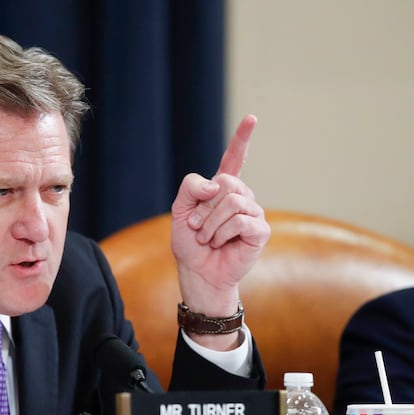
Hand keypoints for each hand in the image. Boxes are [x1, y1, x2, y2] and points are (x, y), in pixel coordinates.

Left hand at [170, 115, 269, 347]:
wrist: (196, 270)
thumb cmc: (189, 241)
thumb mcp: (180, 210)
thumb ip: (191, 187)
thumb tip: (216, 185)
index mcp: (222, 189)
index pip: (234, 158)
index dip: (242, 138)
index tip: (251, 118)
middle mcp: (241, 197)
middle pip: (226, 183)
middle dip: (204, 207)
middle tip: (197, 226)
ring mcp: (253, 212)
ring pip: (232, 202)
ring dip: (210, 223)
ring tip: (207, 237)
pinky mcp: (260, 230)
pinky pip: (241, 220)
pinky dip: (222, 232)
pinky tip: (220, 243)